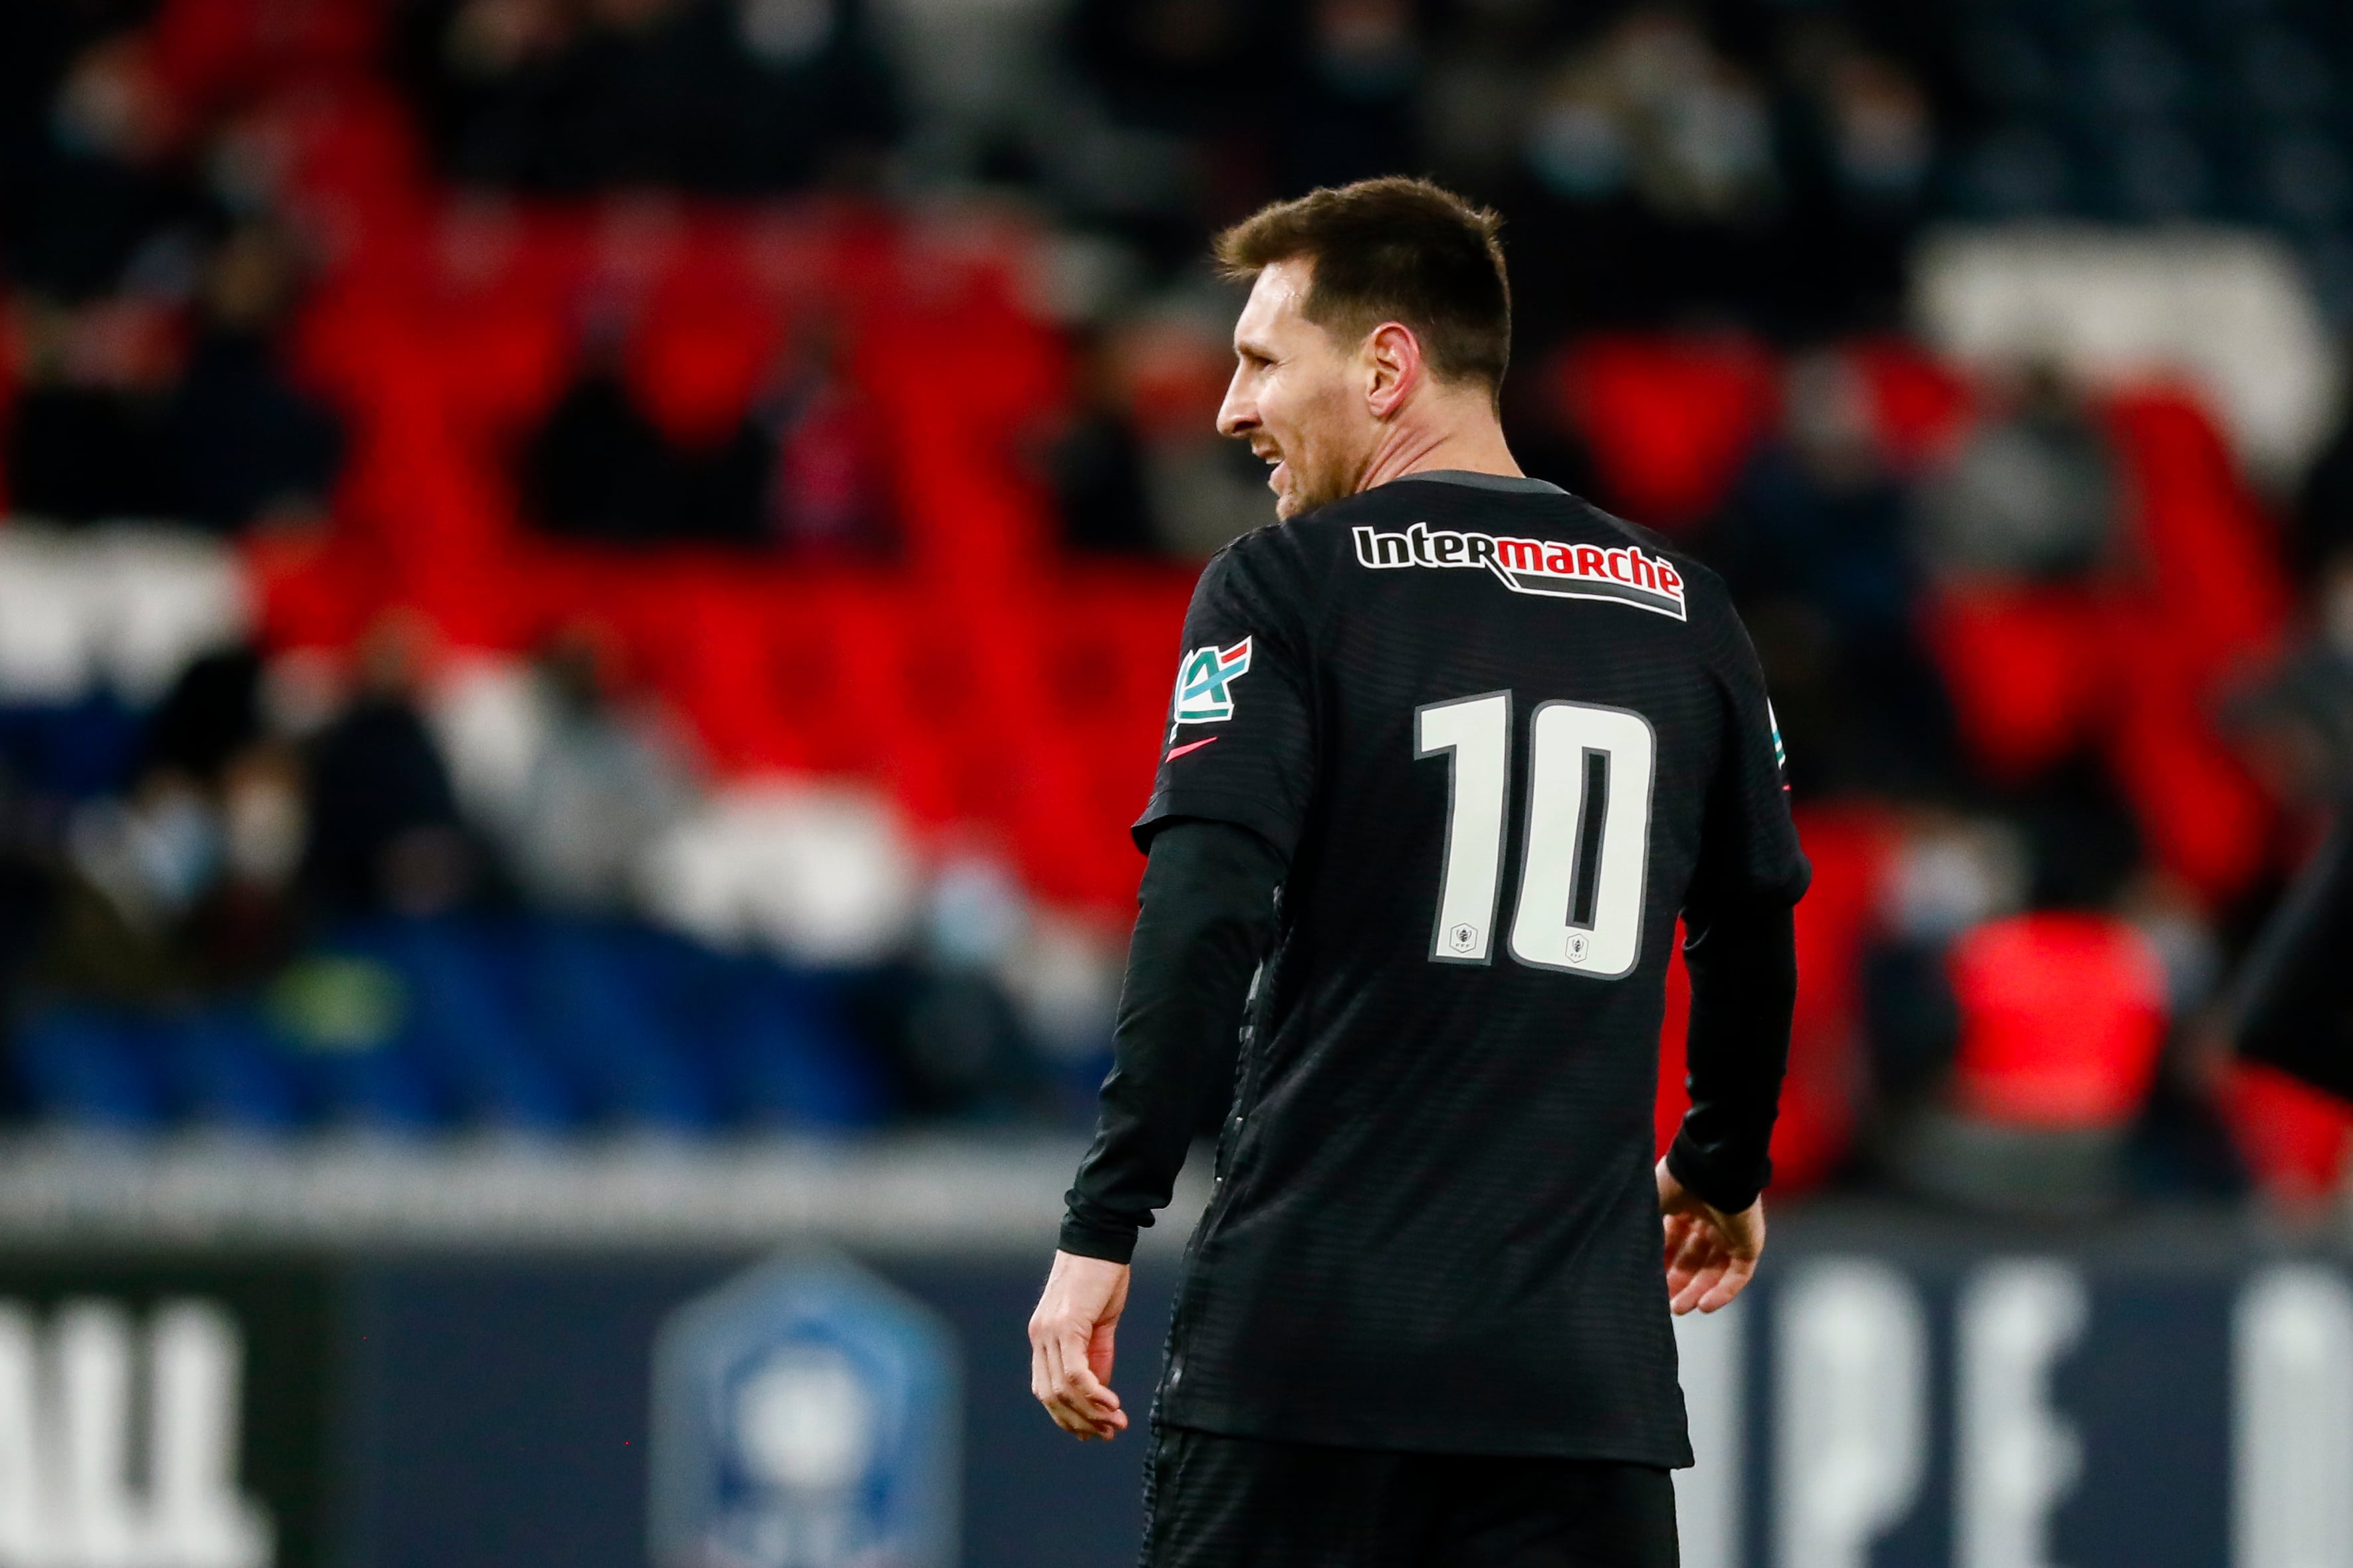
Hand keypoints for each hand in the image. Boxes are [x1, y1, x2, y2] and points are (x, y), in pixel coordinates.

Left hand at [1028, 1250, 1132, 1440]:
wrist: (1101, 1241)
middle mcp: (1039, 1337)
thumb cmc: (1101, 1278)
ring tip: (1115, 1423)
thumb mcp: (1098, 1324)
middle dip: (1080, 1421)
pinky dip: (1093, 1394)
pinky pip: (1075, 1372)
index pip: (1045, 1389)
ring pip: (1062, 1389)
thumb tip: (1099, 1392)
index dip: (1066, 1416)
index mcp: (1043, 1338)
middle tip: (1107, 1433)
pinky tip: (1112, 1404)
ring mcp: (1049, 1332)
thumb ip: (1096, 1357)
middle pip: (1050, 1396)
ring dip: (1090, 1413)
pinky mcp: (1066, 1325)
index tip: (1091, 1432)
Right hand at [1657, 1158, 1763, 1314]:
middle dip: (1679, 1282)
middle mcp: (1709, 1221)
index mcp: (1686, 1208)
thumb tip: (1625, 1253)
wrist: (1714, 1167)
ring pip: (1714, 1271)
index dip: (1662, 1263)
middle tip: (1664, 1303)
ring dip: (1697, 1292)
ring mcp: (1731, 1234)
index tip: (1648, 1281)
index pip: (1673, 1243)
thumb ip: (1644, 1227)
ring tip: (1679, 1309)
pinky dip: (1722, 1293)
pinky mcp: (1749, 1244)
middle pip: (1694, 1261)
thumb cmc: (1679, 1180)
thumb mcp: (1651, 1203)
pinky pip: (1737, 1275)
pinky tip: (1704, 1307)